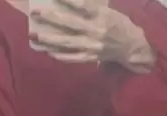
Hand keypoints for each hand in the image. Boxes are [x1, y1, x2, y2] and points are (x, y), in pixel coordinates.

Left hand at [29, 0, 155, 71]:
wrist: (133, 49)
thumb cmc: (122, 26)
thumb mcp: (110, 11)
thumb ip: (93, 9)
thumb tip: (74, 4)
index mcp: (102, 17)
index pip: (82, 6)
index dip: (67, 0)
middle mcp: (95, 32)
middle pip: (69, 24)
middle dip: (50, 18)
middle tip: (35, 12)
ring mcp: (91, 47)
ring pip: (66, 43)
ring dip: (48, 39)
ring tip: (34, 35)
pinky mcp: (90, 58)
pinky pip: (71, 57)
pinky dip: (59, 54)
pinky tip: (47, 51)